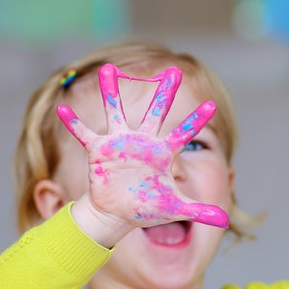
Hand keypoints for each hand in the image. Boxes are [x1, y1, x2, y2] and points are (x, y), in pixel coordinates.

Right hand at [57, 63, 228, 229]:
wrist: (119, 214)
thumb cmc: (148, 208)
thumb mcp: (175, 209)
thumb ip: (200, 211)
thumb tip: (225, 219)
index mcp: (163, 154)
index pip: (184, 134)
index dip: (197, 121)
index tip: (212, 106)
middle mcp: (143, 142)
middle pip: (156, 113)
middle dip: (164, 93)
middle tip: (173, 71)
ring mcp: (120, 144)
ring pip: (116, 112)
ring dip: (111, 92)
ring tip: (108, 69)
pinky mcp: (99, 151)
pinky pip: (84, 134)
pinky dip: (73, 122)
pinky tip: (63, 108)